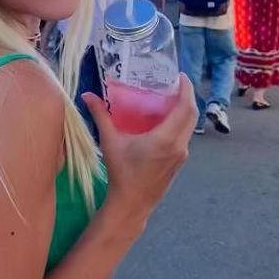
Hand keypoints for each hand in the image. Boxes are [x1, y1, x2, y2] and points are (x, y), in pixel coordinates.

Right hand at [81, 76, 196, 225]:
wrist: (132, 203)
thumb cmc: (121, 172)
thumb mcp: (110, 142)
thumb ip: (101, 116)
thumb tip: (87, 95)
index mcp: (166, 139)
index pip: (185, 107)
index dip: (187, 89)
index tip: (181, 76)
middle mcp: (179, 145)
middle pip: (191, 114)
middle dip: (187, 95)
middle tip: (176, 83)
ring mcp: (182, 154)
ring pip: (190, 125)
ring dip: (185, 109)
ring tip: (171, 98)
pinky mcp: (180, 161)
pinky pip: (185, 135)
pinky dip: (181, 122)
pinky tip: (167, 119)